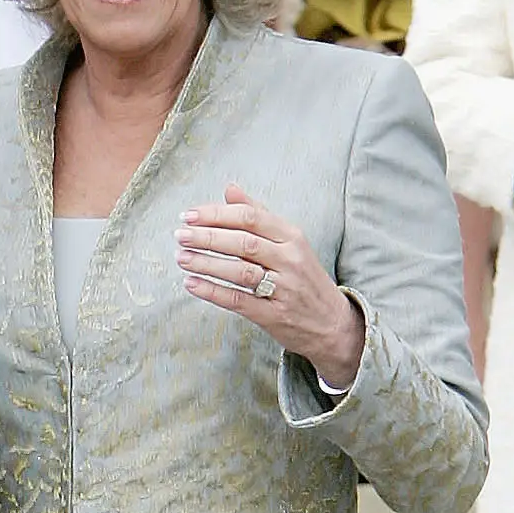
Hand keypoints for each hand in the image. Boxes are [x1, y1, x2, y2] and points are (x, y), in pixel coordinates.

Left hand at [175, 183, 364, 389]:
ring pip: (240, 271)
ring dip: (207, 263)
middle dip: (208, 237)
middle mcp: (290, 260)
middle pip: (243, 242)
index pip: (250, 217)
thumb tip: (230, 189)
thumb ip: (259, 214)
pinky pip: (238, 301)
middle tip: (180, 235)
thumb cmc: (304, 277)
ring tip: (182, 257)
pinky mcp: (274, 315)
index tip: (190, 215)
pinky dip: (213, 291)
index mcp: (292, 236)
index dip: (217, 214)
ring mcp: (283, 288)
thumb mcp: (289, 242)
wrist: (333, 323)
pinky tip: (192, 284)